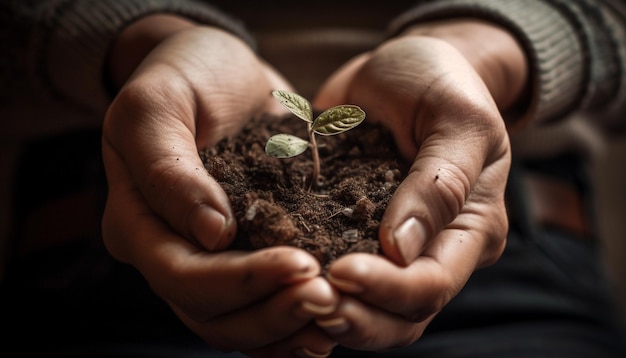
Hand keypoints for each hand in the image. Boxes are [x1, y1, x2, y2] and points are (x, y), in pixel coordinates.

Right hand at [102, 19, 337, 355]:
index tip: (302, 265)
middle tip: (330, 297)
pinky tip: (332, 320)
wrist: (218, 70)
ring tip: (338, 311)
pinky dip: (293, 321)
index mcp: (136, 222)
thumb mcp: (156, 104)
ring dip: (287, 326)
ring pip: (238, 324)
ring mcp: (206, 260)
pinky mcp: (243, 255)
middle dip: (272, 312)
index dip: (240, 281)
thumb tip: (210, 234)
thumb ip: (168, 168)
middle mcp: (168, 252)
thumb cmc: (182, 75)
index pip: (180, 275)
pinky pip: (262, 306)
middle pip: (211, 314)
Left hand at [312, 20, 525, 350]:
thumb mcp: (457, 116)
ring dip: (331, 312)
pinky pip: (333, 273)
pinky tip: (278, 279)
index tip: (342, 271)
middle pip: (401, 316)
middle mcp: (433, 250)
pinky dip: (309, 285)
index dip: (389, 289)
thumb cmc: (441, 82)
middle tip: (308, 300)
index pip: (434, 283)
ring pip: (367, 309)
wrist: (402, 68)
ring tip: (291, 297)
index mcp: (470, 229)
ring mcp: (391, 248)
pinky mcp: (351, 234)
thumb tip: (402, 249)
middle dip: (356, 316)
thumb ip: (440, 181)